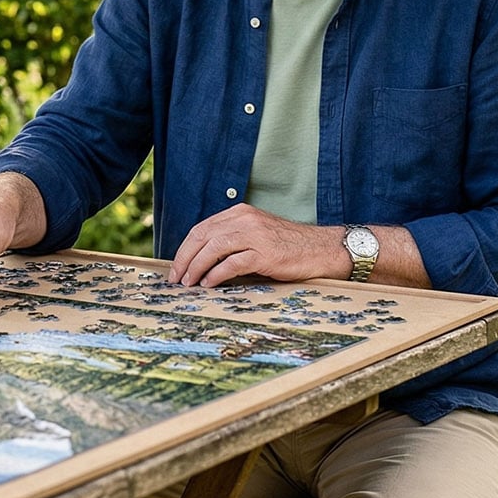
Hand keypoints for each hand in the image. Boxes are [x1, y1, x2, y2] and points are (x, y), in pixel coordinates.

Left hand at [167, 203, 341, 286]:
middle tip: (176, 278)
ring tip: (189, 283)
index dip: (185, 248)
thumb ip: (233, 240)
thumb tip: (203, 262)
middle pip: (202, 236)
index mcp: (240, 213)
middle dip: (184, 258)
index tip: (176, 266)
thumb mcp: (257, 235)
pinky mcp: (264, 252)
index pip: (202, 228)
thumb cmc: (288, 247)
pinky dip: (216, 274)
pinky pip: (231, 263)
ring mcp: (255, 234)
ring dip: (196, 267)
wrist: (321, 249)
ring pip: (213, 248)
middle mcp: (245, 219)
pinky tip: (209, 284)